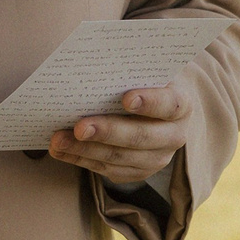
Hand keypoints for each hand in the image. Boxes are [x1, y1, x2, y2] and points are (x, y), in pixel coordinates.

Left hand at [47, 82, 190, 185]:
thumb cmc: (144, 82)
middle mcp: (174, 136)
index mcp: (181, 104)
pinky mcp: (138, 172)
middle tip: (79, 127)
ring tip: (58, 140)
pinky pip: (107, 170)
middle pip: (140, 137)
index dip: (149, 101)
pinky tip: (61, 151)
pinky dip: (81, 160)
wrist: (157, 108)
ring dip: (85, 150)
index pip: (169, 104)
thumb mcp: (145, 71)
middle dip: (107, 132)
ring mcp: (157, 158)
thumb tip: (89, 66)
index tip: (126, 98)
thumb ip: (126, 71)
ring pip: (120, 158)